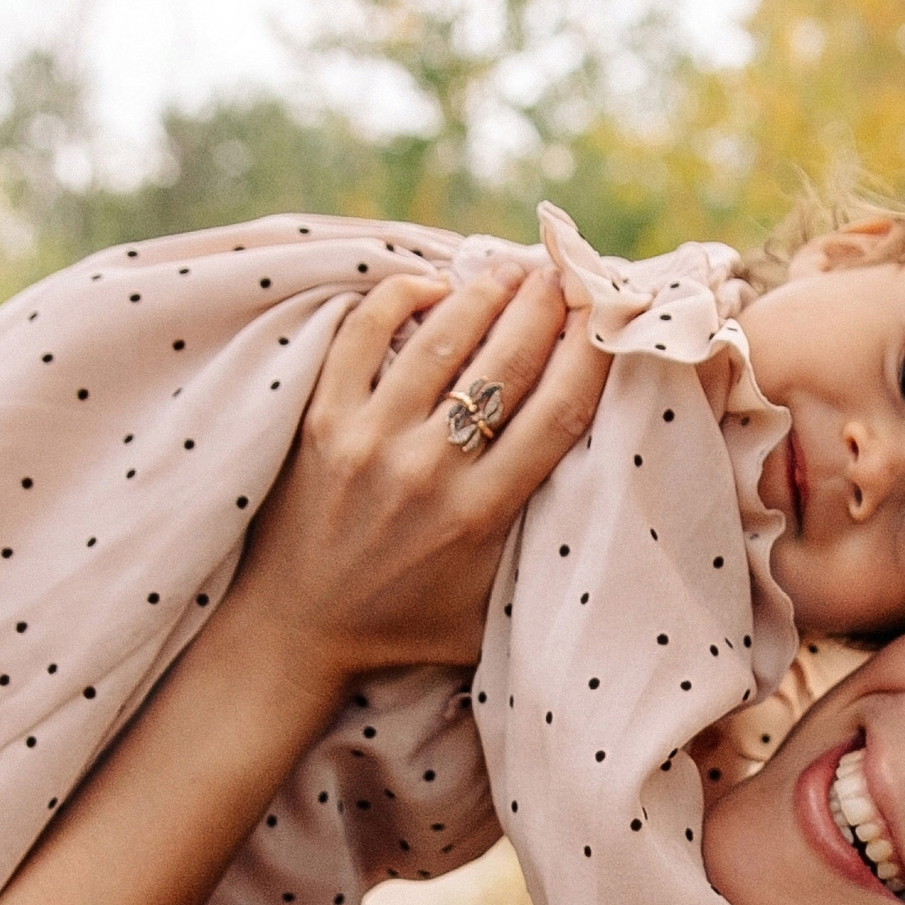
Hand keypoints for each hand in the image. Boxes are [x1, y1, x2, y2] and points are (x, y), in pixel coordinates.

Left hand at [227, 247, 606, 693]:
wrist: (296, 632)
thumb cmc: (407, 625)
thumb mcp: (491, 608)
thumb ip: (537, 549)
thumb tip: (595, 479)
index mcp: (480, 515)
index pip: (558, 411)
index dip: (592, 353)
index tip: (607, 318)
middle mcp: (428, 470)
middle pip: (507, 361)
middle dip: (546, 305)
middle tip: (563, 273)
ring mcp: (368, 438)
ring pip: (441, 335)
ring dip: (484, 291)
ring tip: (509, 272)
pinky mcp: (319, 420)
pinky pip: (364, 332)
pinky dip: (401, 296)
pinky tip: (430, 287)